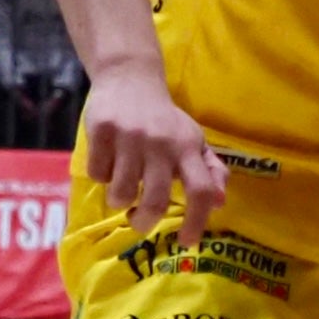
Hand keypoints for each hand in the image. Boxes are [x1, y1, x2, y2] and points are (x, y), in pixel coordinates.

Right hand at [80, 67, 223, 243]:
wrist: (129, 77)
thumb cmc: (164, 119)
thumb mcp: (192, 139)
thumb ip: (209, 170)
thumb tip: (220, 202)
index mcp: (187, 147)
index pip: (200, 190)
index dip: (196, 221)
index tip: (186, 242)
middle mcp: (161, 143)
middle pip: (155, 200)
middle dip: (144, 221)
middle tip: (139, 221)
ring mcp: (130, 137)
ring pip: (121, 192)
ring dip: (119, 200)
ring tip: (121, 188)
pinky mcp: (102, 131)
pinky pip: (98, 174)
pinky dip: (101, 175)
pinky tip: (107, 161)